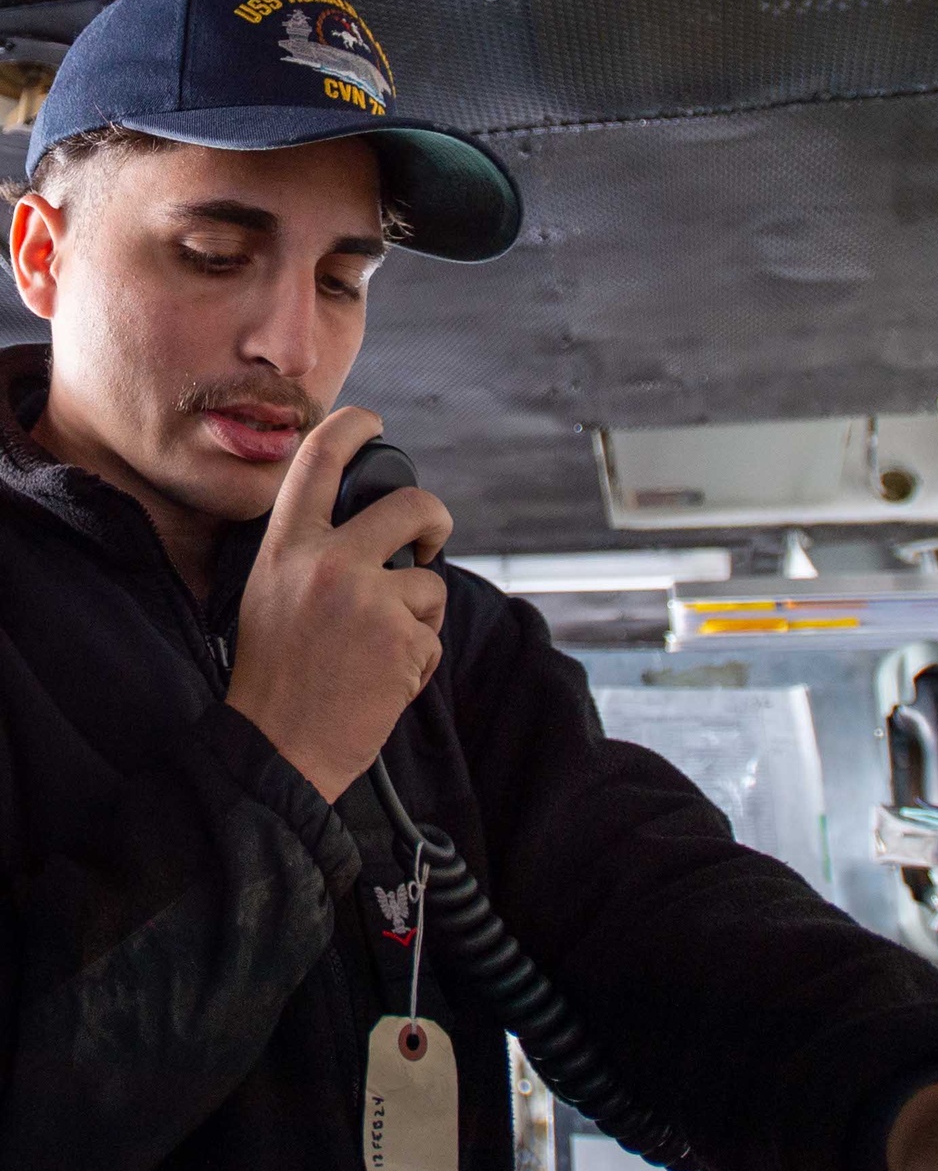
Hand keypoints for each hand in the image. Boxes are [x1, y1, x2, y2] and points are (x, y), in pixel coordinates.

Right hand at [226, 406, 452, 801]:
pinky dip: (416, 661)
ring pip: (428, 585)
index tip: (373, 421)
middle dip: (435, 519)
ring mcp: (369, 598)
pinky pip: (432, 636)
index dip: (353, 425)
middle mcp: (328, 561)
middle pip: (412, 505)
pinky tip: (380, 683)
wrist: (276, 749)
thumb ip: (312, 554)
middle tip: (432, 539)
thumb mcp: (269, 594)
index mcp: (287, 546)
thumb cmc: (273, 679)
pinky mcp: (403, 637)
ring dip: (416, 619)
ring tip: (374, 654)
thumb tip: (369, 531)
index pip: (320, 459)